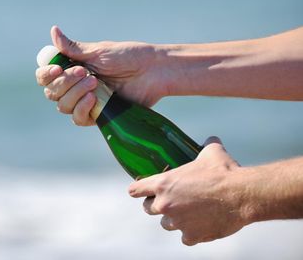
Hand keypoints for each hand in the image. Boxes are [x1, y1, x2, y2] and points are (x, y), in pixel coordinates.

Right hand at [35, 26, 168, 125]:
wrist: (154, 71)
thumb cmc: (128, 56)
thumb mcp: (99, 51)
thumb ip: (73, 48)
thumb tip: (53, 31)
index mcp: (72, 68)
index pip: (46, 76)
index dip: (46, 75)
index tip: (57, 68)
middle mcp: (75, 85)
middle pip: (52, 92)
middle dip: (65, 83)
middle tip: (86, 73)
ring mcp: (85, 101)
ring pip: (63, 106)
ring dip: (74, 95)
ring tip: (94, 84)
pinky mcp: (98, 115)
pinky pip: (79, 119)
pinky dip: (82, 109)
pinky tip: (93, 99)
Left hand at [128, 137, 249, 245]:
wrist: (241, 195)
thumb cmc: (224, 172)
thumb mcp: (211, 152)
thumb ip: (206, 145)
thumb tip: (211, 140)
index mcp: (164, 183)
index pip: (136, 190)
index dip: (138, 190)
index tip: (140, 191)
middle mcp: (165, 204)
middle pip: (148, 209)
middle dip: (157, 205)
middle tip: (171, 201)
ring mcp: (177, 222)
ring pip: (166, 224)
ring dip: (175, 220)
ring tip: (189, 213)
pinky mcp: (192, 236)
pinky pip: (185, 238)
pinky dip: (192, 233)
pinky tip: (201, 225)